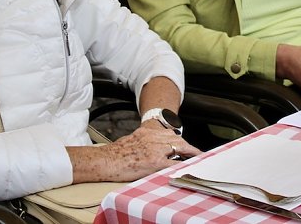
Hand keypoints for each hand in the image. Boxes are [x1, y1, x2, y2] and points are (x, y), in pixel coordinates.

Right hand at [70, 125, 199, 182]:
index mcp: (146, 131)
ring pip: (178, 147)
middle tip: (196, 152)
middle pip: (176, 138)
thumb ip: (143, 140)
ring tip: (196, 158)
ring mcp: (154, 149)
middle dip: (188, 146)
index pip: (168, 132)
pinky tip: (188, 168)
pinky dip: (182, 165)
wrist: (104, 160)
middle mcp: (151, 137)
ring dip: (189, 153)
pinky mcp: (153, 162)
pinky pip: (173, 163)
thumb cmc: (113, 154)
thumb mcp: (130, 139)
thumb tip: (151, 147)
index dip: (179, 139)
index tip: (185, 144)